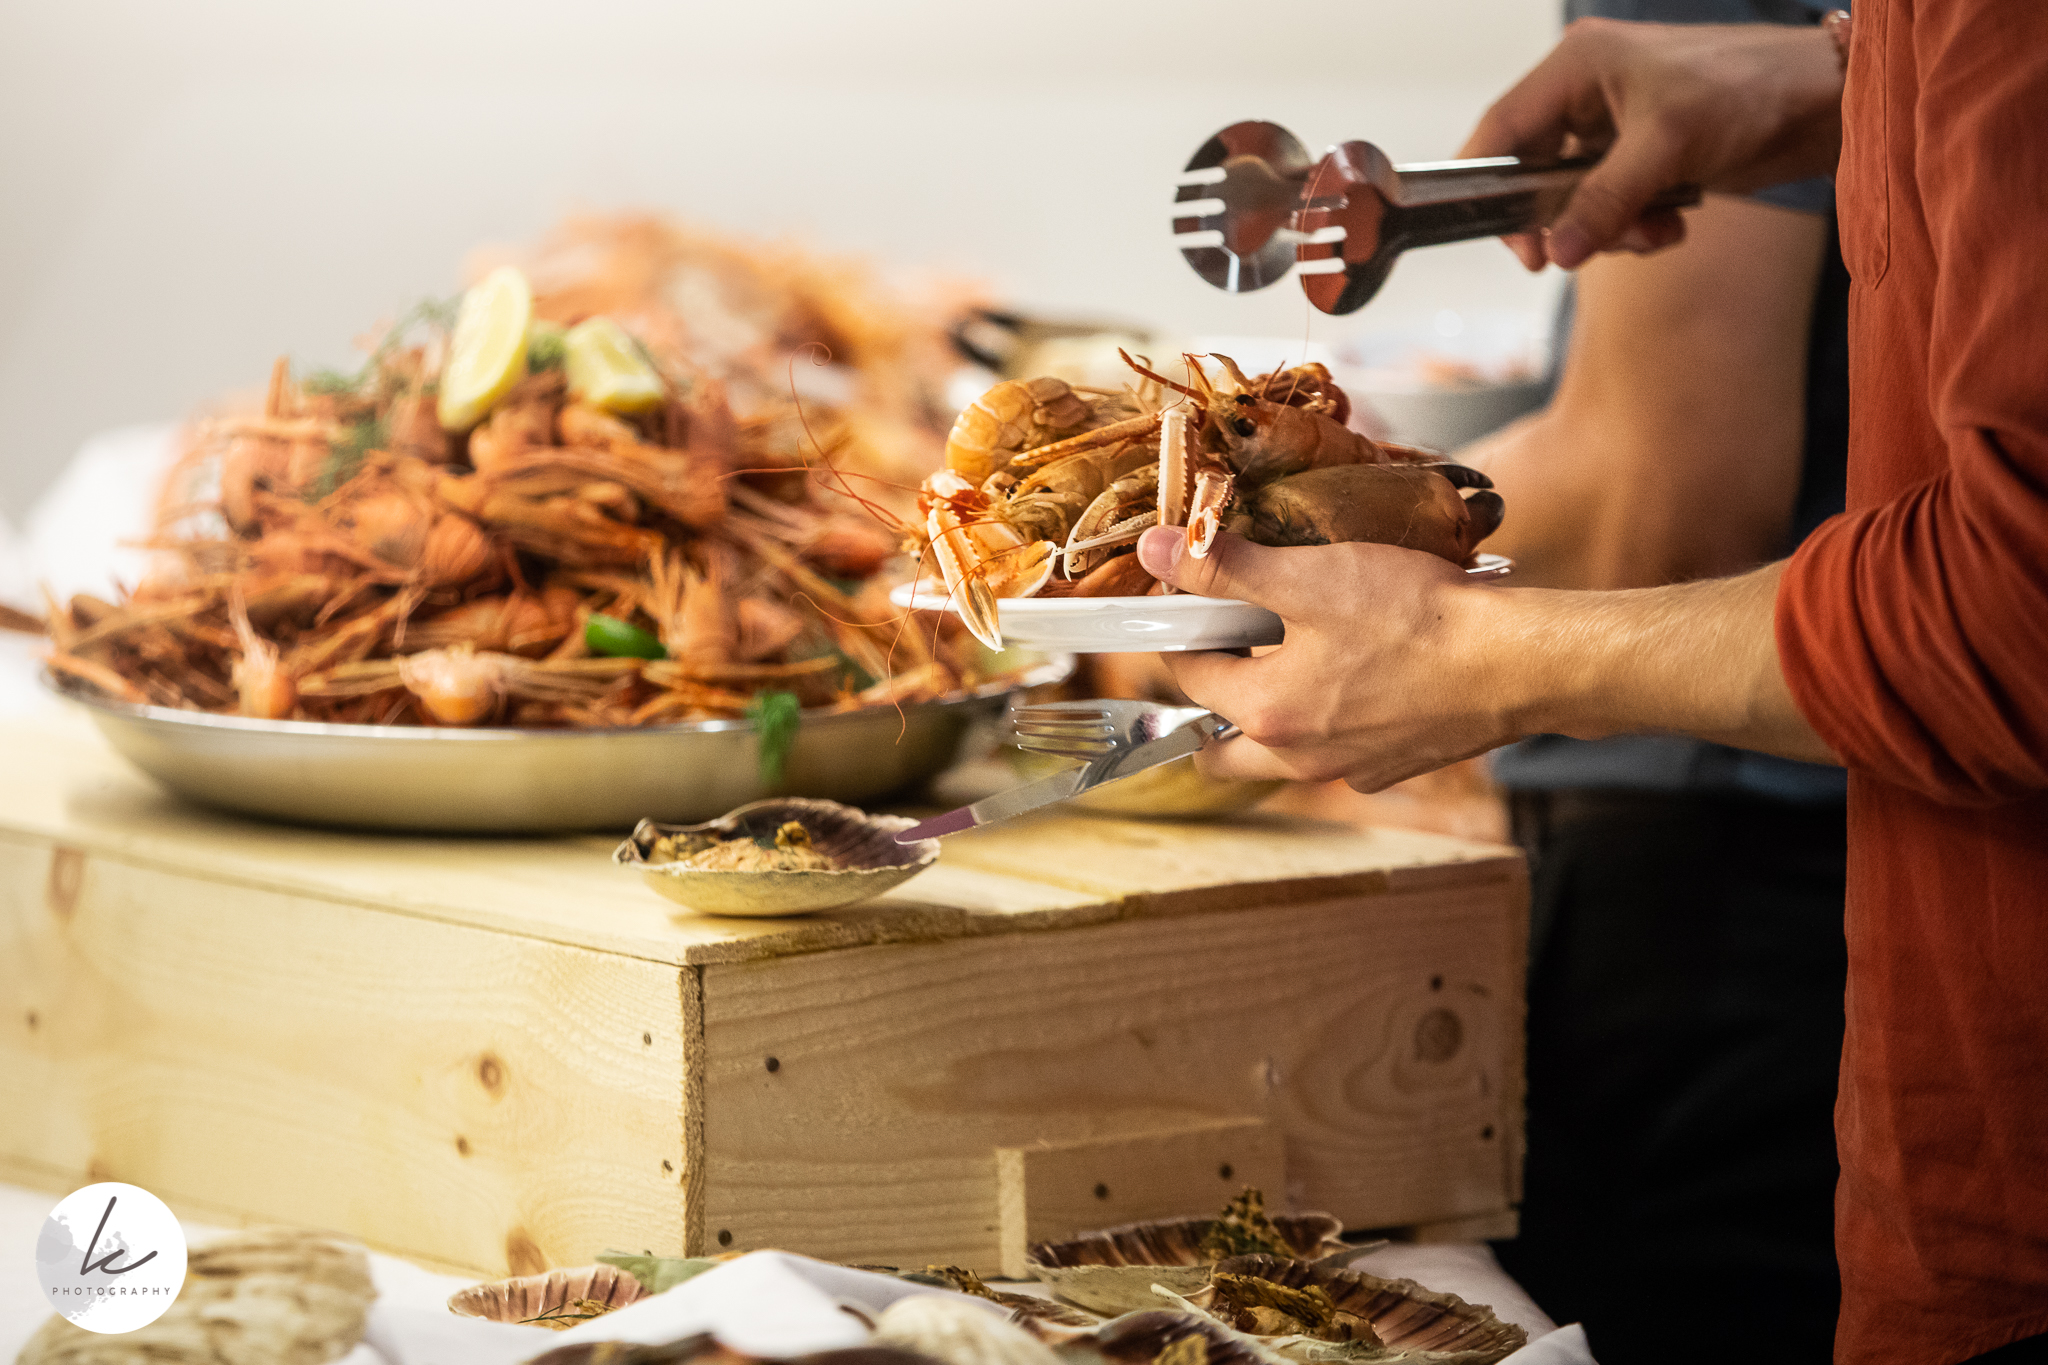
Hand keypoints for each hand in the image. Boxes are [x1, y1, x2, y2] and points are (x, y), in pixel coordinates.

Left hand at [1135, 528, 1513, 791]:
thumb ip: (1225, 567)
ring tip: (1302, 644)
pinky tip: (1360, 666)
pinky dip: (1331, 713)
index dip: (1186, 628)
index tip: (1199, 595)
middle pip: (1222, 741)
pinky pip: (1337, 748)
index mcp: (1266, 713)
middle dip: (1215, 692)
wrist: (1515, 663)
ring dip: (1275, 702)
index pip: (1190, 674)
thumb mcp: (1309, 577)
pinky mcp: (1392, 766)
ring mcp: (1349, 770)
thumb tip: (1157, 550)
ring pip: (1281, 747)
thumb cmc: (1418, 619)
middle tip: (1235, 638)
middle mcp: (1299, 757)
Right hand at [1461, 18, 1843, 268]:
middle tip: (1567, 256)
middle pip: (1534, 172)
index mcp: (1577, 67)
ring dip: (1606, 229)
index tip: (1496, 234)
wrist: (1823, 103)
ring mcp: (1614, 127)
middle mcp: (1586, 93)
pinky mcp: (1642, 155)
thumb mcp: (1667, 146)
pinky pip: (1610, 205)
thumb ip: (1603, 200)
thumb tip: (1557, 250)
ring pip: (1573, 198)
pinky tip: (1670, 224)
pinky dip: (1633, 225)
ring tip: (1651, 232)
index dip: (1487, 183)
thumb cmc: (1750, 89)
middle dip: (1559, 219)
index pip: (1502, 128)